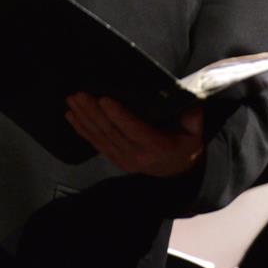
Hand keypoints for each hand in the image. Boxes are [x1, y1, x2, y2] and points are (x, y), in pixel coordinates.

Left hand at [65, 95, 204, 177]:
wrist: (178, 172)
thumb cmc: (186, 144)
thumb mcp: (196, 131)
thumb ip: (192, 115)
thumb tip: (185, 97)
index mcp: (158, 147)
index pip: (134, 129)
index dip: (118, 115)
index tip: (104, 98)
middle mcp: (137, 156)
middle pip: (111, 132)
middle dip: (93, 112)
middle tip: (79, 94)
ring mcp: (124, 160)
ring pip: (100, 138)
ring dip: (84, 118)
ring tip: (72, 101)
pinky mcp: (115, 160)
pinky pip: (96, 144)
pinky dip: (82, 130)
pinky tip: (71, 117)